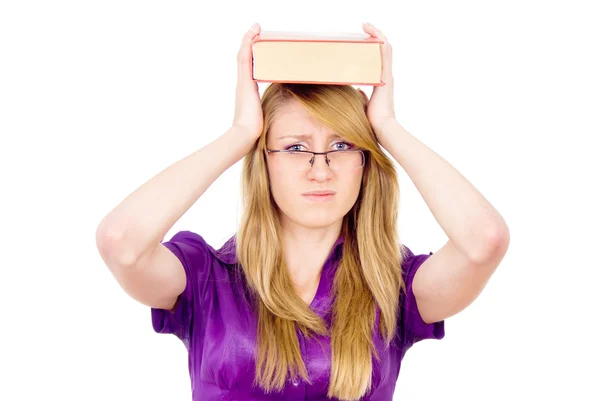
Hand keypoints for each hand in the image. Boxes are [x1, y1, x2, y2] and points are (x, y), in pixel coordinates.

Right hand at [232, 23, 263, 141]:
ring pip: (243, 55)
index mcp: (247, 91)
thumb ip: (268, 112)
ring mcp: (242, 82)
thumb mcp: (264, 116)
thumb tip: (279, 115)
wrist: (244, 134)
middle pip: (244, 58)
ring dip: (248, 40)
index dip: (251, 56)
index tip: (257, 45)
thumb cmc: (254, 129)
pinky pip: (245, 58)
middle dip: (249, 43)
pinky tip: (253, 34)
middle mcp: (242, 84)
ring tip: (255, 28)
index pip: (248, 68)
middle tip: (256, 31)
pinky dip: (248, 44)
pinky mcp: (244, 81)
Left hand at [359, 23, 396, 141]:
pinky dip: (380, 42)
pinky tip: (374, 33)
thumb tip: (357, 91)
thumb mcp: (364, 104)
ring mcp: (387, 76)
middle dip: (375, 37)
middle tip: (364, 28)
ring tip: (367, 26)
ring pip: (385, 49)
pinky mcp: (386, 77)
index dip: (373, 48)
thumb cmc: (373, 121)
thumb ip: (362, 96)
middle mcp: (386, 77)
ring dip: (377, 35)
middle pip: (384, 51)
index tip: (364, 39)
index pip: (379, 60)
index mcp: (382, 83)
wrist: (382, 128)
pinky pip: (385, 54)